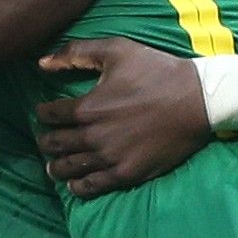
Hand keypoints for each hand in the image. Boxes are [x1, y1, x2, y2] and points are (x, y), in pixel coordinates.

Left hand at [35, 38, 212, 198]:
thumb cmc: (157, 71)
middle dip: (46, 141)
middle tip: (45, 140)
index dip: (42, 113)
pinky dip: (78, 186)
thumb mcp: (116, 50)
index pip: (50, 115)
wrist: (197, 100)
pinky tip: (75, 183)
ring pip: (69, 168)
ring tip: (53, 165)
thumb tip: (41, 63)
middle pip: (55, 144)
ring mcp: (110, 158)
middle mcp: (93, 136)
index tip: (44, 113)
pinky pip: (92, 186)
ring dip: (56, 166)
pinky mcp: (127, 173)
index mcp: (87, 107)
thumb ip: (76, 53)